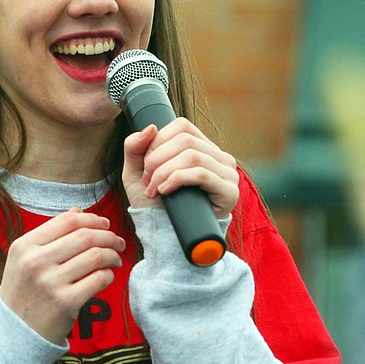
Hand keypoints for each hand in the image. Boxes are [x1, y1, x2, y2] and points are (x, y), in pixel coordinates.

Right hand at [0, 208, 125, 343]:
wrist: (15, 331)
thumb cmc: (24, 291)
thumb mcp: (24, 259)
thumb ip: (50, 235)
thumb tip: (78, 212)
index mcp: (24, 246)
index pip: (67, 221)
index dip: (92, 219)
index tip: (105, 224)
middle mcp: (35, 262)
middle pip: (85, 236)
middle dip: (108, 236)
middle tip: (118, 242)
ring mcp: (50, 283)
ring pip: (95, 256)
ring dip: (112, 255)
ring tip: (115, 259)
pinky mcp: (65, 303)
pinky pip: (98, 279)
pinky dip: (108, 274)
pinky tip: (107, 276)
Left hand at [122, 119, 238, 218]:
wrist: (166, 237)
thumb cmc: (155, 204)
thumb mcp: (136, 172)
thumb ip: (135, 147)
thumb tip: (151, 127)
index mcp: (202, 147)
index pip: (182, 126)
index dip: (158, 141)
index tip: (146, 165)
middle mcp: (218, 156)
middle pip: (185, 139)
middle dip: (158, 159)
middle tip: (147, 181)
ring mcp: (227, 173)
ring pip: (192, 156)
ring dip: (164, 172)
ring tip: (154, 189)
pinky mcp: (229, 191)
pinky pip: (202, 174)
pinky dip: (178, 179)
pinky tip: (165, 191)